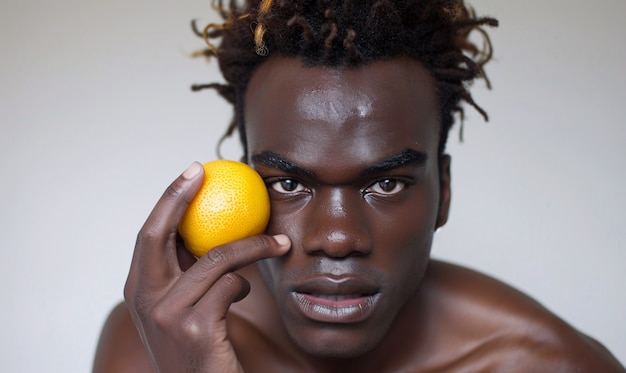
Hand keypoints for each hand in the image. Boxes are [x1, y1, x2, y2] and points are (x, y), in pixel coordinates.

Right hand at [124, 162, 289, 372]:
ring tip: (276, 244)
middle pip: (159, 234)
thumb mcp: (183, 306)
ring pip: (215, 258)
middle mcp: (143, 300)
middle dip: (180, 196)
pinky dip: (244, 282)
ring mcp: (166, 314)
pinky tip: (245, 290)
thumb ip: (187, 271)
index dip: (168, 199)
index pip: (148, 233)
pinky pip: (231, 284)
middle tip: (207, 171)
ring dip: (251, 247)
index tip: (192, 171)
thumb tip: (211, 225)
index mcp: (137, 290)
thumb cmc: (199, 345)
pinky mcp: (196, 327)